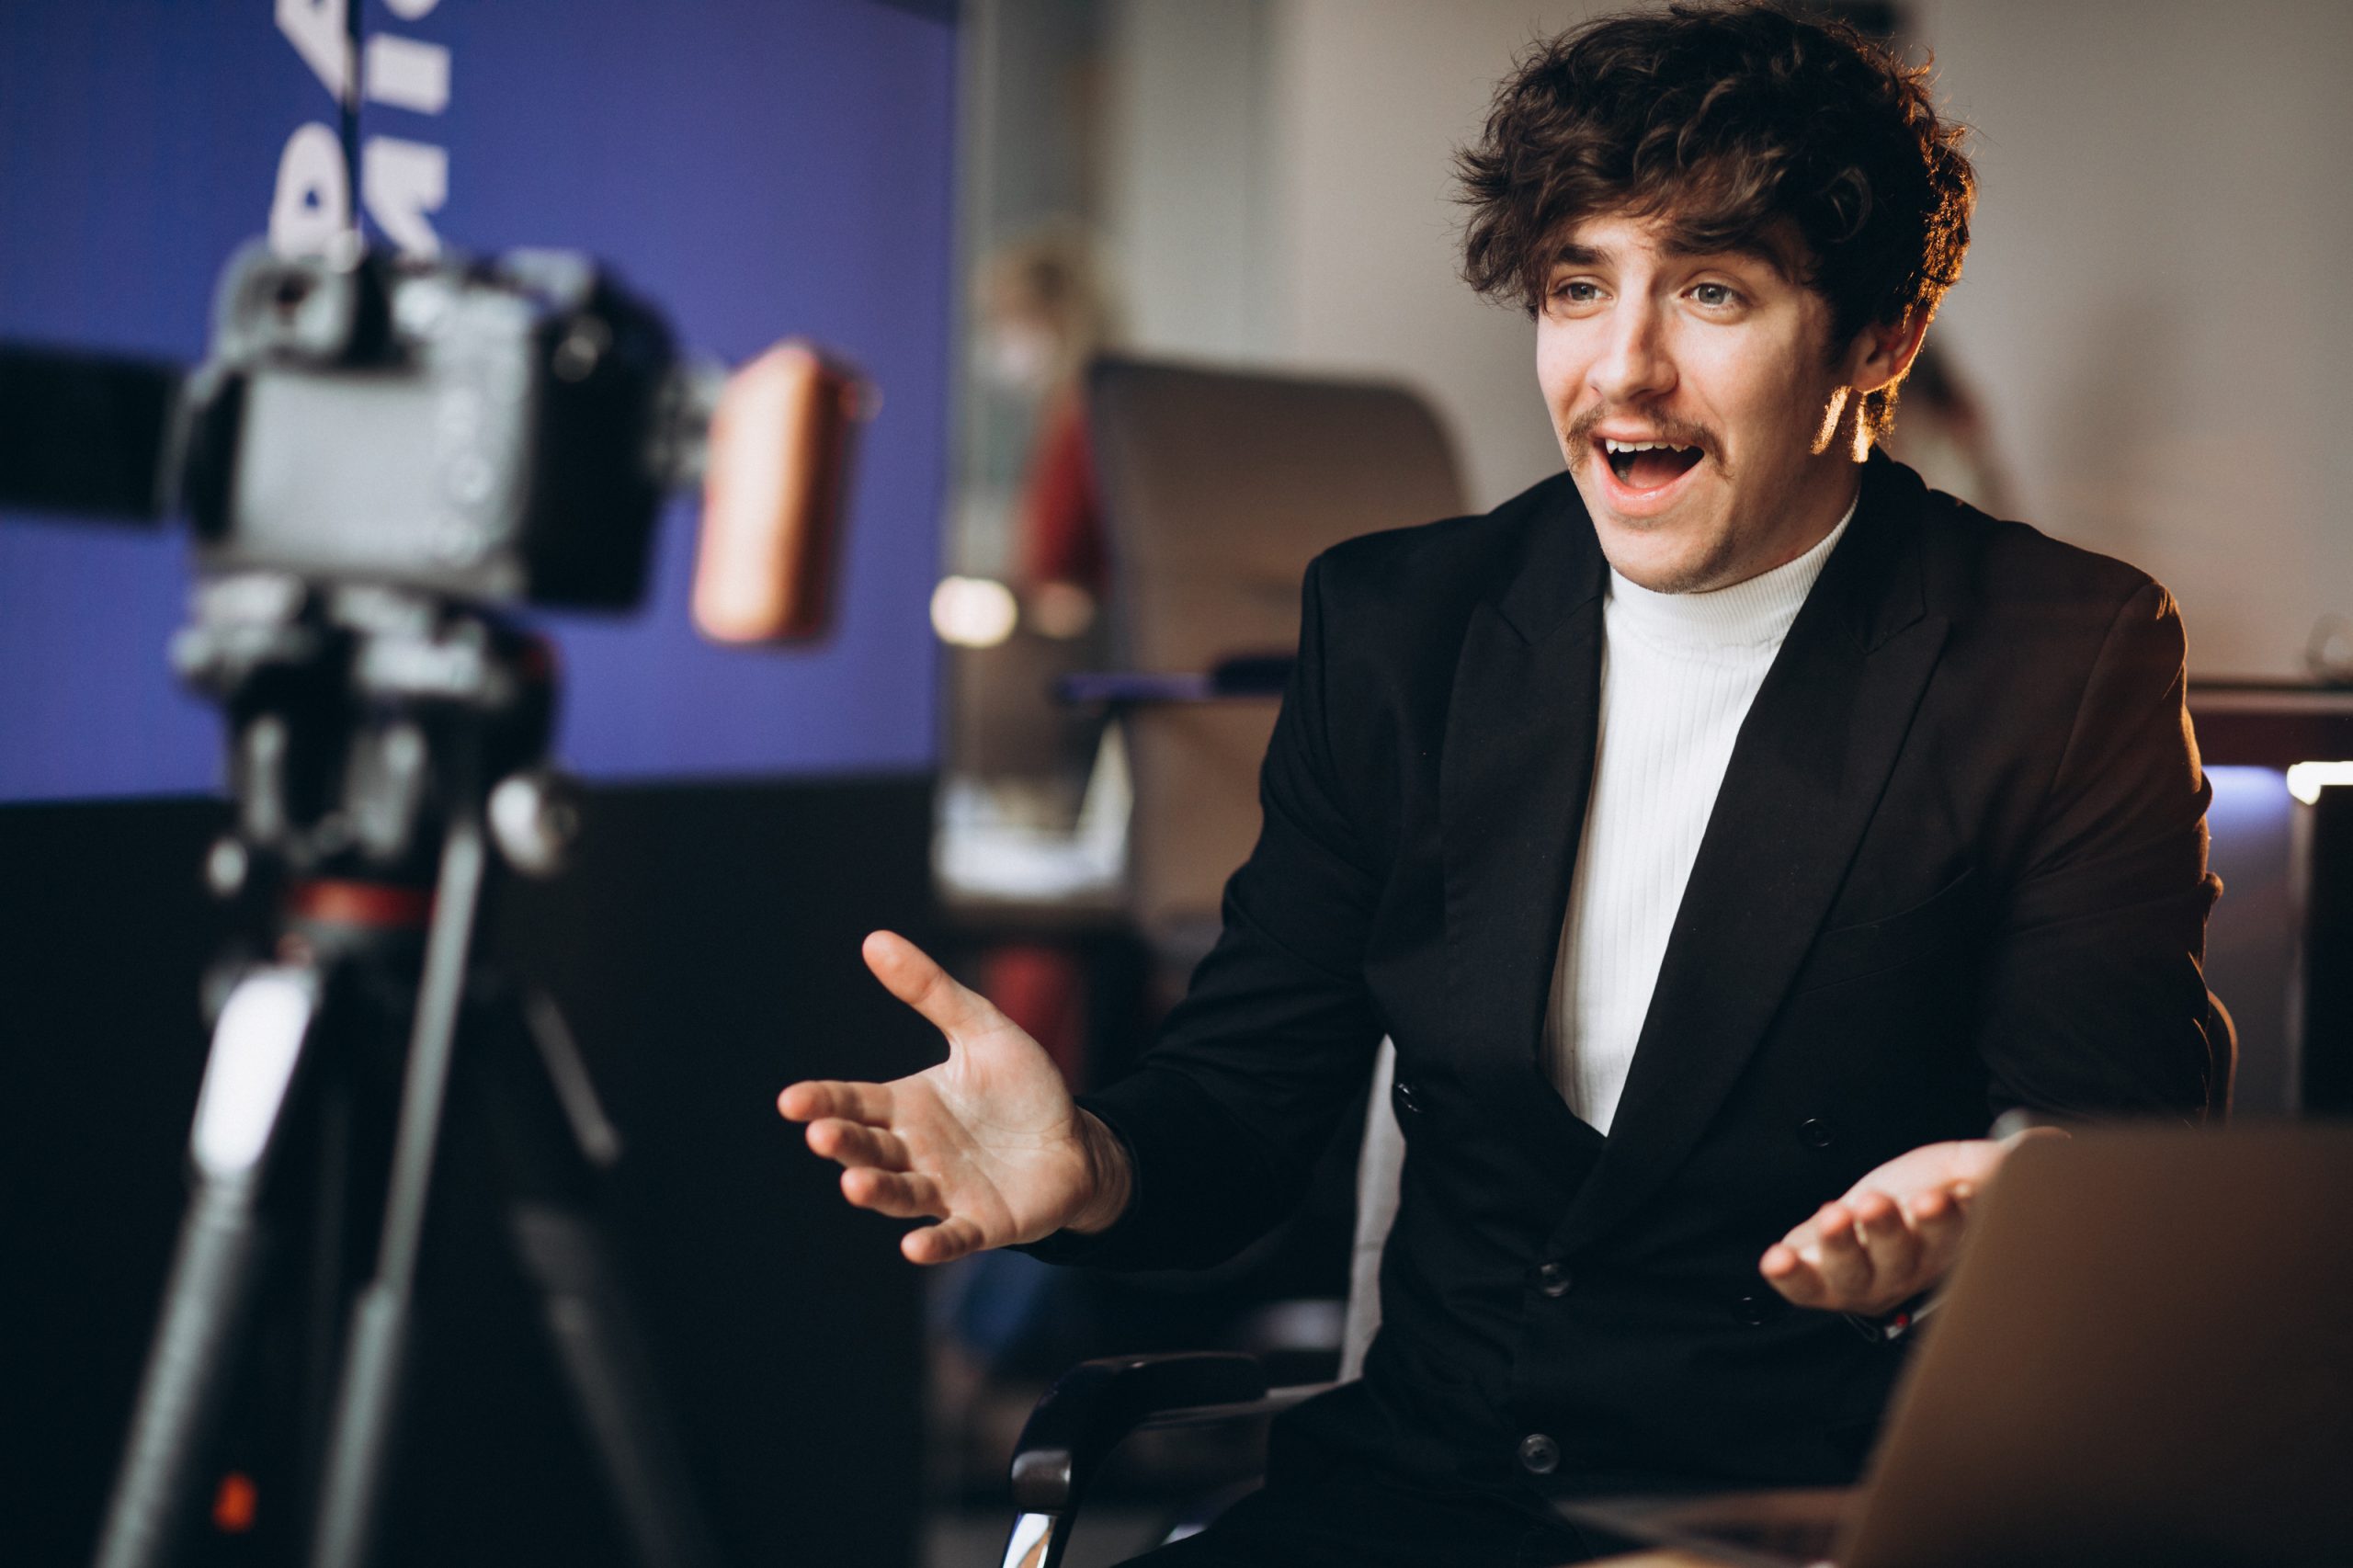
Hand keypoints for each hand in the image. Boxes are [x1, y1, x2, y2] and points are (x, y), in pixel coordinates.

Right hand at [777, 931, 1131, 1264]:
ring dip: (876, 1192)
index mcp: (907, 1106)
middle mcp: (915, 1152)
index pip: (855, 1103)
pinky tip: (914, 1249)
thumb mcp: (981, 1028)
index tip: (792, 1101)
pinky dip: (934, 1245)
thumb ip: (930, 990)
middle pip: (870, 1149)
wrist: (1076, 1142)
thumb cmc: (1021, 1089)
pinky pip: (953, 1235)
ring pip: (901, 1194)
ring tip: (854, 1185)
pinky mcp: (981, 1223)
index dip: (823, 1103)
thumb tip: (875, 939)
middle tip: (821, 1135)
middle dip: (845, 1144)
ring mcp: (945, 1191)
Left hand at [1758, 1129, 2060, 1316]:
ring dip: (1841, 1247)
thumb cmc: (1921, 1192)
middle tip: (1877, 1204)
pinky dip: (1789, 1277)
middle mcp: (1906, 1268)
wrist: (1865, 1211)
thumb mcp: (1960, 1165)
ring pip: (1854, 1272)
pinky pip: (1803, 1288)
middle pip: (1901, 1257)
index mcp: (1948, 1243)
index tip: (1939, 1196)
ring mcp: (1862, 1279)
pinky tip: (1774, 1260)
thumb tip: (2051, 1144)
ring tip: (1833, 1216)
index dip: (1945, 1220)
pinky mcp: (1817, 1281)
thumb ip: (1998, 1160)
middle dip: (1889, 1231)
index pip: (1952, 1235)